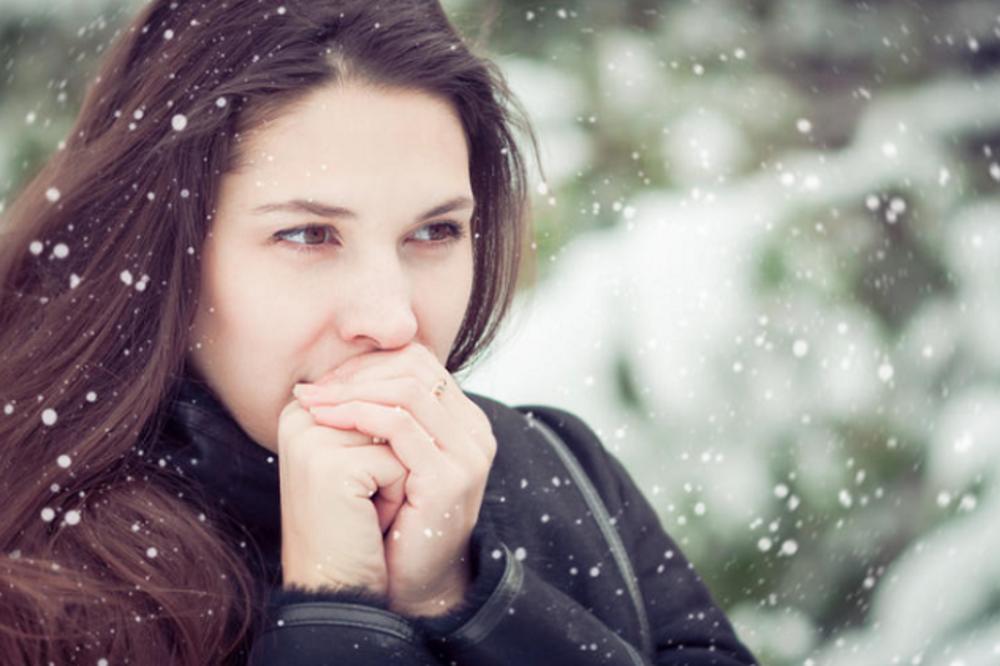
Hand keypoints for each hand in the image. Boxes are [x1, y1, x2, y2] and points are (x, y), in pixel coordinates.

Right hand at [276, 392, 407, 595]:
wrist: (341, 588)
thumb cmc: (361, 526)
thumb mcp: (370, 457)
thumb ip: (381, 408)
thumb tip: (416, 360)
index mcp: (307, 405)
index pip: (383, 377)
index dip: (405, 426)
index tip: (377, 472)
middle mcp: (301, 413)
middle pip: (396, 401)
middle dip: (406, 449)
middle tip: (375, 495)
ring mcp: (311, 437)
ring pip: (401, 429)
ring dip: (406, 471)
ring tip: (374, 505)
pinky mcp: (327, 465)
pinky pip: (397, 462)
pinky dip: (399, 494)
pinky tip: (369, 521)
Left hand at [294, 342, 497, 616]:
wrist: (408, 587)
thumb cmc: (390, 523)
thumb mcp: (388, 459)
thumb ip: (381, 416)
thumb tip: (328, 376)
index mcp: (464, 421)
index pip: (418, 361)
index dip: (369, 363)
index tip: (325, 381)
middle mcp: (474, 432)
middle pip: (415, 368)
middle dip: (356, 373)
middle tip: (310, 389)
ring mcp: (467, 455)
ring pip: (408, 390)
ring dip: (351, 391)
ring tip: (311, 402)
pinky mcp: (449, 478)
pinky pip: (401, 426)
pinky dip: (358, 415)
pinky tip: (325, 421)